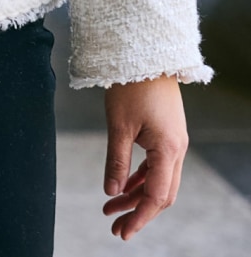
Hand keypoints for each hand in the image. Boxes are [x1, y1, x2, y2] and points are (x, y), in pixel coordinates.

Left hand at [102, 76, 185, 238]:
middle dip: (138, 211)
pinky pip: (156, 167)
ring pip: (158, 181)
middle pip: (161, 193)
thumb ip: (116, 160)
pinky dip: (139, 179)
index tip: (122, 231)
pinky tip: (122, 187)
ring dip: (136, 196)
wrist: (147, 56)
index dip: (139, 216)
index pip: (156, 195)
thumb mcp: (118, 125)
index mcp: (169, 150)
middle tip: (114, 226)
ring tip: (110, 209)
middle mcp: (177, 150)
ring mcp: (173, 143)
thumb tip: (111, 191)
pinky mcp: (166, 136)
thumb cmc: (131, 87)